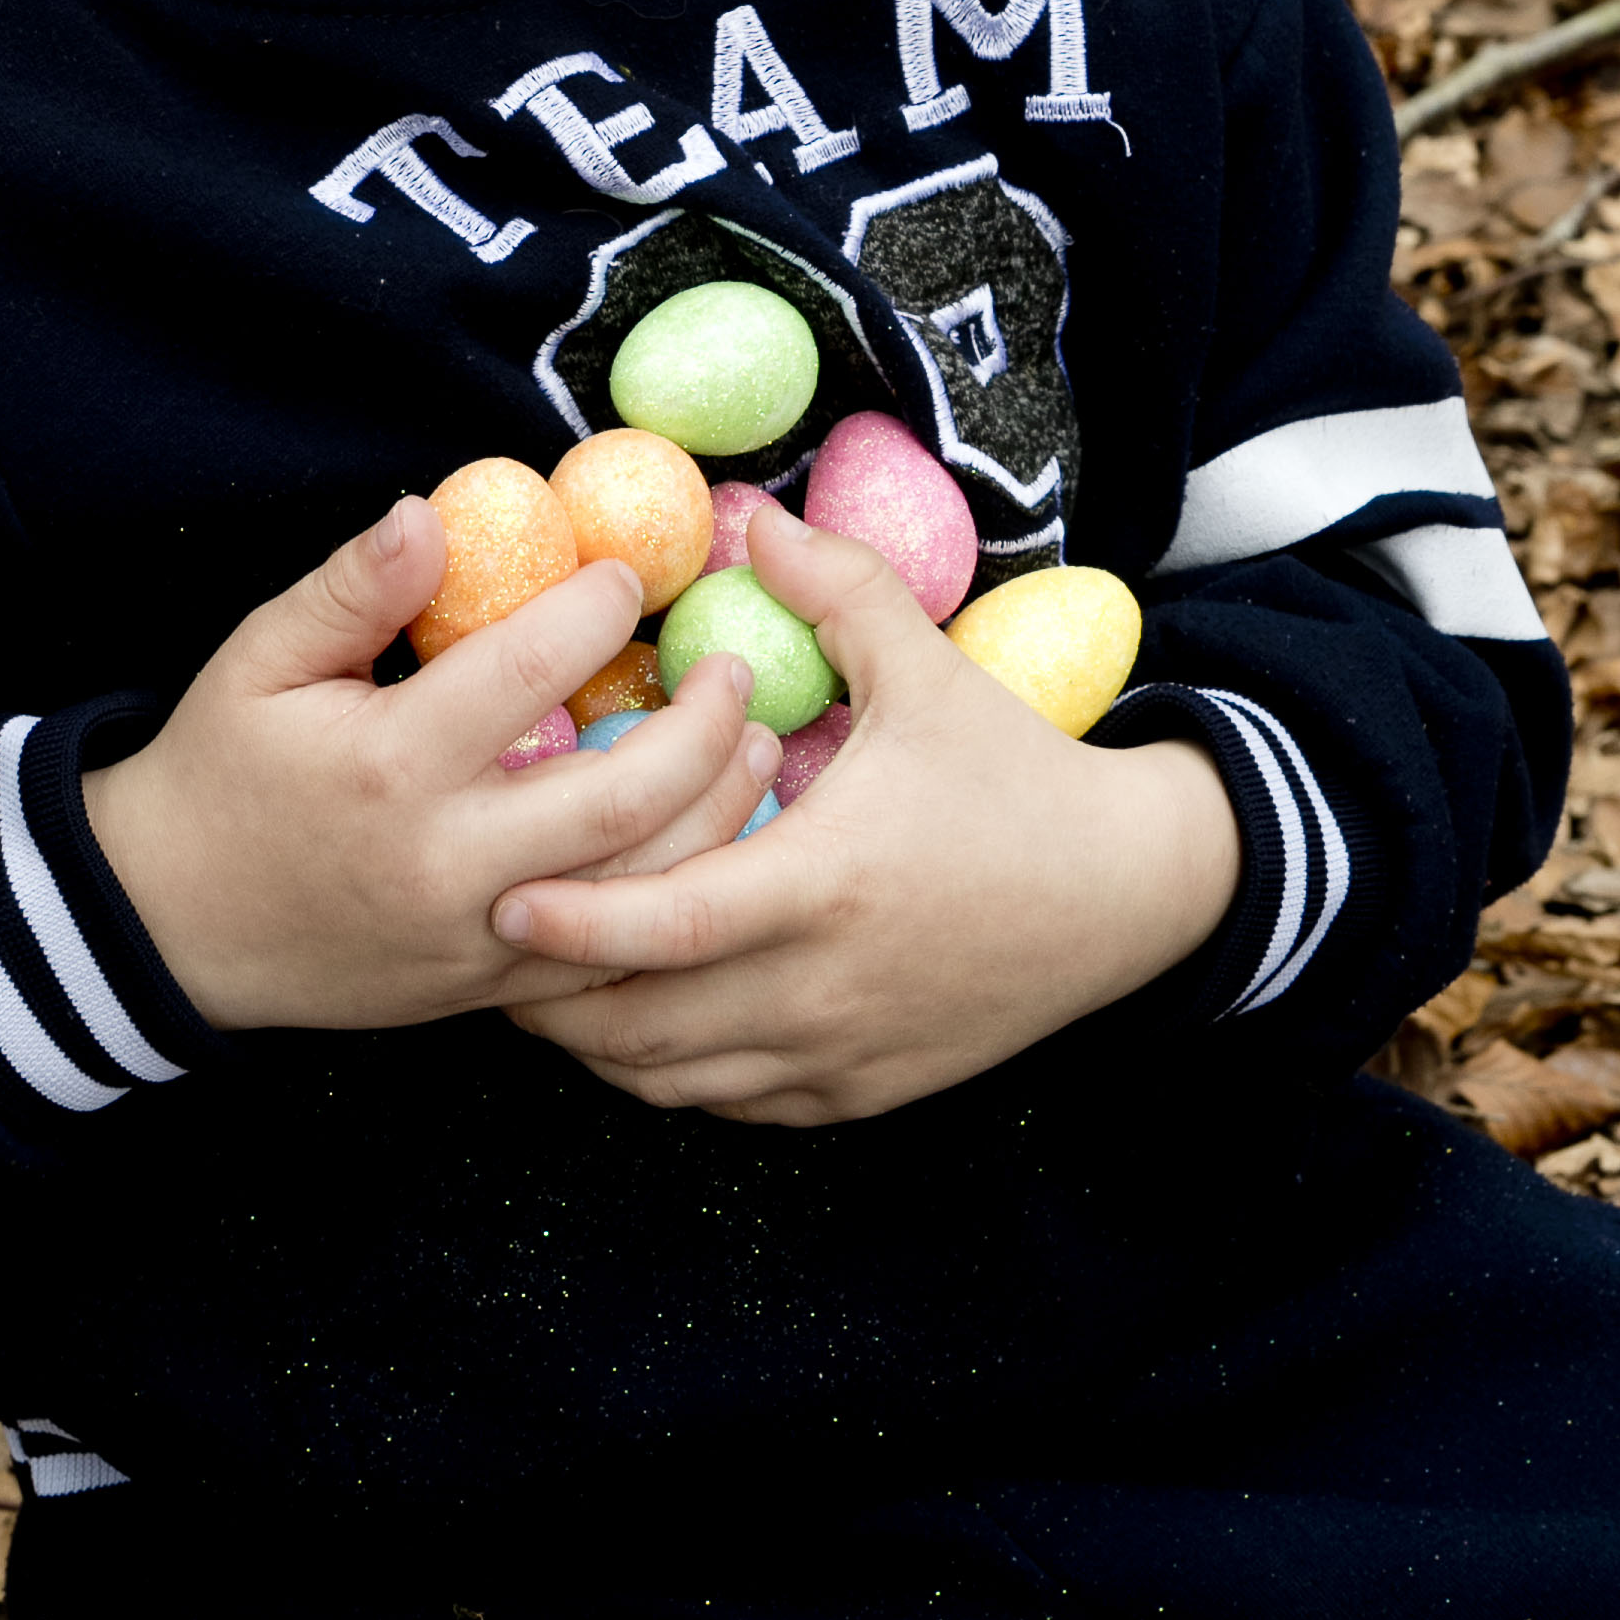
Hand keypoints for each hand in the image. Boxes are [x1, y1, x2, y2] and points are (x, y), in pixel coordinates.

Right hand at [80, 497, 784, 1033]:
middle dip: (702, 725)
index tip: (631, 572)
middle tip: (733, 667)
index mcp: (391, 765)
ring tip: (756, 744)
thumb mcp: (260, 659)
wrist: (176, 926)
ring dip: (718, 814)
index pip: (526, 672)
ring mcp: (480, 938)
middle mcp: (449, 860)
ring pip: (640, 889)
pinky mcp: (493, 991)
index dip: (595, 610)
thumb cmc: (223, 771)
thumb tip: (434, 509)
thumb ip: (352, 588)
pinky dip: (678, 901)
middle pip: (621, 796)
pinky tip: (713, 844)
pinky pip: (614, 958)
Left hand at [495, 500, 1242, 1126]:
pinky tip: (643, 1015)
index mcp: (828, 884)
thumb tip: (748, 516)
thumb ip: (835, 585)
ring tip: (545, 981)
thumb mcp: (928, 667)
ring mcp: (844, 1054)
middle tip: (488, 940)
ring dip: (603, 1040)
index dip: (576, 924)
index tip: (502, 901)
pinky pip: (736, 1104)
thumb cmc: (1016, 773)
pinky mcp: (864, 1092)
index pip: (669, 928)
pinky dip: (674, 1071)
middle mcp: (826, 988)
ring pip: (679, 1082)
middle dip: (553, 999)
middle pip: (646, 1028)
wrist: (1130, 891)